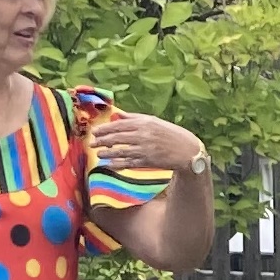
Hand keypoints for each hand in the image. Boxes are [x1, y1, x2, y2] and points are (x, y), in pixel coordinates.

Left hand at [86, 107, 207, 175]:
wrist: (187, 150)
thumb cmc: (170, 134)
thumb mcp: (153, 121)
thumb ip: (134, 118)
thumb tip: (118, 115)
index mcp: (144, 123)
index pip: (119, 124)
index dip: (105, 128)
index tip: (95, 131)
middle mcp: (143, 135)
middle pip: (118, 137)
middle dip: (103, 140)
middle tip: (92, 143)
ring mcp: (145, 149)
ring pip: (121, 151)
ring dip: (108, 153)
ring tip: (99, 154)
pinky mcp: (148, 162)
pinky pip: (129, 163)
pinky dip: (119, 164)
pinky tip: (111, 165)